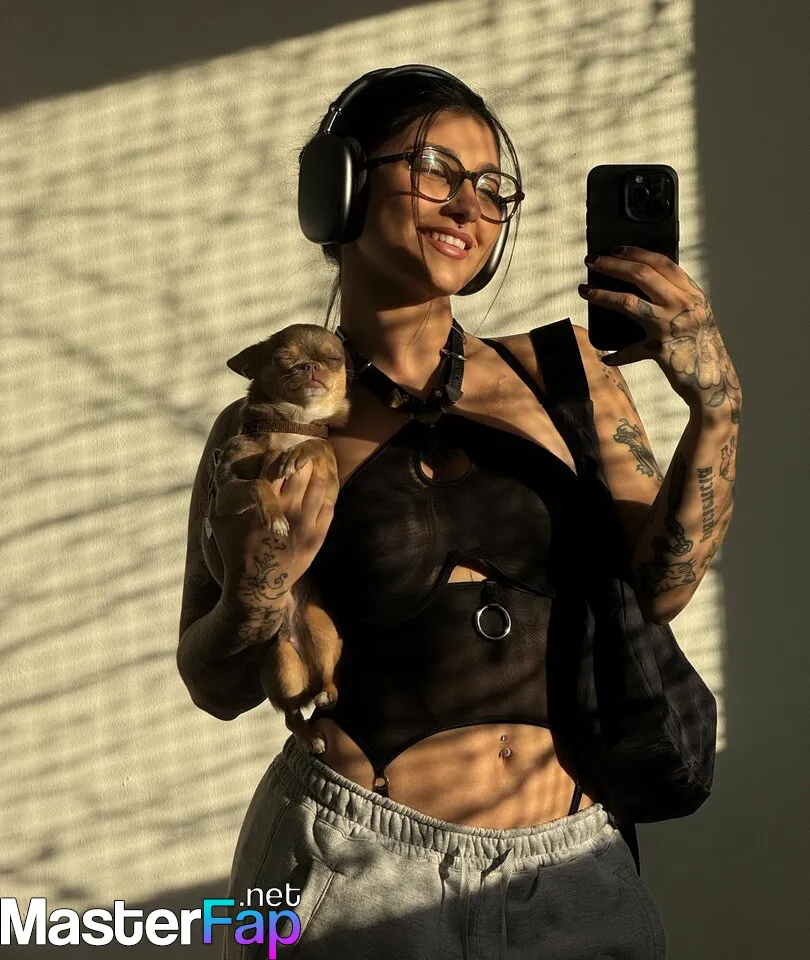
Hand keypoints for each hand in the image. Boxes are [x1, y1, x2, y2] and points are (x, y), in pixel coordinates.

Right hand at [208, 453, 335, 613]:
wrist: (258, 585)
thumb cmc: (235, 549)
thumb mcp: (220, 519)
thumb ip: (221, 489)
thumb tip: (220, 457)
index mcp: (262, 503)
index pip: (275, 463)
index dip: (275, 456)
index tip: (275, 459)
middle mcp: (287, 510)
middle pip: (301, 469)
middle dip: (298, 460)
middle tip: (296, 459)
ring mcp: (306, 523)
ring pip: (318, 483)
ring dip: (314, 472)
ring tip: (308, 470)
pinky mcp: (319, 535)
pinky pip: (330, 503)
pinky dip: (326, 491)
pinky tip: (317, 488)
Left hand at [578, 246, 740, 420]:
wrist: (715, 383)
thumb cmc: (702, 349)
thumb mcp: (696, 317)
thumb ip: (675, 300)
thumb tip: (643, 288)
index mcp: (693, 294)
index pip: (663, 263)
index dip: (637, 253)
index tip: (616, 249)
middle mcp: (684, 305)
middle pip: (643, 275)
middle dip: (613, 265)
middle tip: (592, 262)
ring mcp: (672, 325)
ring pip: (630, 301)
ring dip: (603, 295)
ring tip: (585, 290)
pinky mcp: (661, 349)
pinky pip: (631, 349)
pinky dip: (618, 354)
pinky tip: (607, 357)